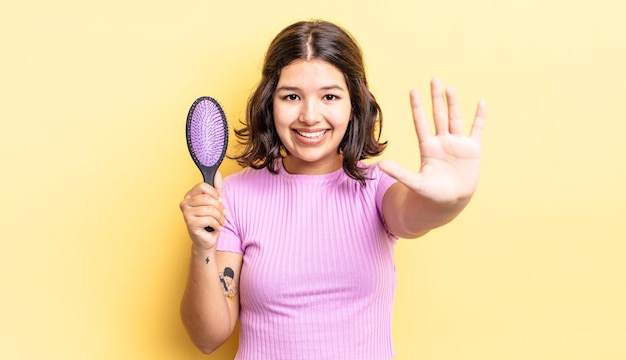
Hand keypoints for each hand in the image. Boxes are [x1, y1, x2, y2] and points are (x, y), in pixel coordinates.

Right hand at [179, 171, 226, 251]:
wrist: (207, 240)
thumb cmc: (210, 222)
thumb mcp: (215, 202)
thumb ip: (216, 188)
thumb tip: (218, 173)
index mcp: (189, 196)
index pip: (202, 185)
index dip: (214, 193)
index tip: (219, 200)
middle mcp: (185, 203)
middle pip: (207, 198)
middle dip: (219, 207)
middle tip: (223, 214)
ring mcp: (186, 213)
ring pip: (210, 209)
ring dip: (220, 217)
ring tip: (221, 222)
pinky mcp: (190, 224)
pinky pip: (209, 219)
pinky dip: (216, 225)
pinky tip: (216, 228)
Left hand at [379, 78, 485, 203]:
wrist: (450, 202)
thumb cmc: (430, 193)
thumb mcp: (414, 182)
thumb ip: (399, 172)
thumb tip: (379, 164)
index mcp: (427, 147)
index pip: (421, 123)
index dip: (417, 108)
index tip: (413, 91)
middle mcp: (442, 141)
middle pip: (438, 115)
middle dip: (435, 98)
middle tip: (434, 79)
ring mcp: (457, 144)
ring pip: (455, 119)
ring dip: (453, 104)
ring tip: (449, 88)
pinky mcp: (472, 149)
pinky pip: (477, 130)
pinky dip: (479, 117)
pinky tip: (481, 103)